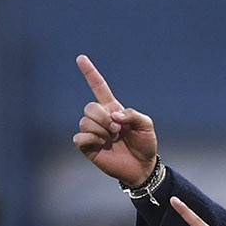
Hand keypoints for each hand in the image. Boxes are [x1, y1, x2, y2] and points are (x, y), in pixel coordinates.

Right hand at [73, 55, 157, 184]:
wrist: (142, 167)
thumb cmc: (145, 145)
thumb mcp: (146, 125)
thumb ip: (132, 115)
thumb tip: (114, 115)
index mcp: (113, 110)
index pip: (99, 88)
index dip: (90, 73)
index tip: (81, 58)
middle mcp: (101, 119)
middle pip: (89, 107)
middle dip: (103, 118)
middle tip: (117, 130)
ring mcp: (93, 133)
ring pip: (84, 121)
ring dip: (100, 130)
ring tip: (113, 139)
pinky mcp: (89, 147)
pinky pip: (79, 137)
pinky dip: (91, 139)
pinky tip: (102, 144)